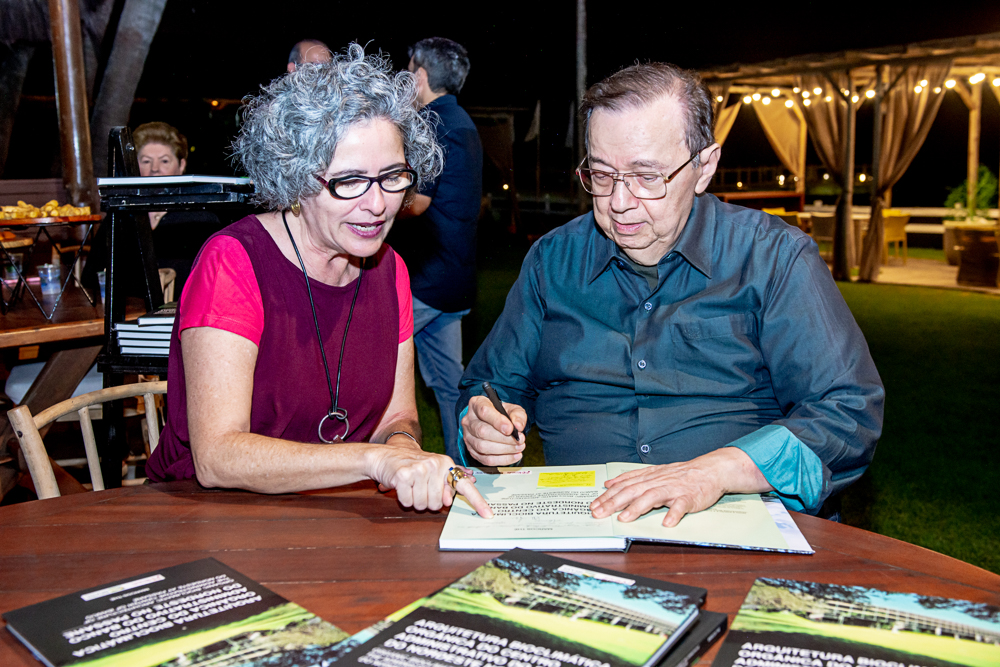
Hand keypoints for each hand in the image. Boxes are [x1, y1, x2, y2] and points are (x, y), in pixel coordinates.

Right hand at [367, 443, 492, 517]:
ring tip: (411, 486)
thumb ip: (445, 484)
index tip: (488, 514)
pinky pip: (408, 502)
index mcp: (446, 464)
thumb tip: (450, 499)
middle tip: (419, 488)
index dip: (477, 502)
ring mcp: (420, 469)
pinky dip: (404, 499)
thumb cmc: (411, 465)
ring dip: (415, 501)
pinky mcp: (404, 475)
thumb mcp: (432, 470)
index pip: (464, 486)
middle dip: (427, 502)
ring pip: (423, 504)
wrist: (385, 456)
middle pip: (438, 503)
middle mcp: (435, 465)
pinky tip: (402, 487)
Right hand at [461, 395, 526, 465]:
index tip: (510, 429)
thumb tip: (518, 427)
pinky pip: (485, 459)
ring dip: (504, 450)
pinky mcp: (471, 450)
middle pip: (482, 431)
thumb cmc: (503, 414)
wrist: (495, 422)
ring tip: (519, 448)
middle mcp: (468, 420)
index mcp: (476, 404)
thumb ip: (518, 415)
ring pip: (482, 447)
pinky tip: (514, 456)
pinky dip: (502, 460)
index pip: (484, 411)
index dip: (497, 421)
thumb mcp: (513, 409)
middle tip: (520, 440)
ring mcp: (468, 436)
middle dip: (504, 439)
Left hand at [589, 448, 771, 526]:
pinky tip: (666, 523)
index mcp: (649, 477)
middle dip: (614, 503)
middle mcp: (658, 481)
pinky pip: (681, 506)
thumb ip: (632, 479)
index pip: (624, 486)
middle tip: (599, 513)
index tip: (593, 506)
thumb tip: (610, 484)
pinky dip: (673, 514)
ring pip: (652, 497)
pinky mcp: (689, 497)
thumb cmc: (681, 474)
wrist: (710, 470)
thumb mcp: (654, 472)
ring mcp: (674, 489)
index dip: (607, 496)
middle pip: (632, 491)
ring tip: (624, 518)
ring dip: (637, 508)